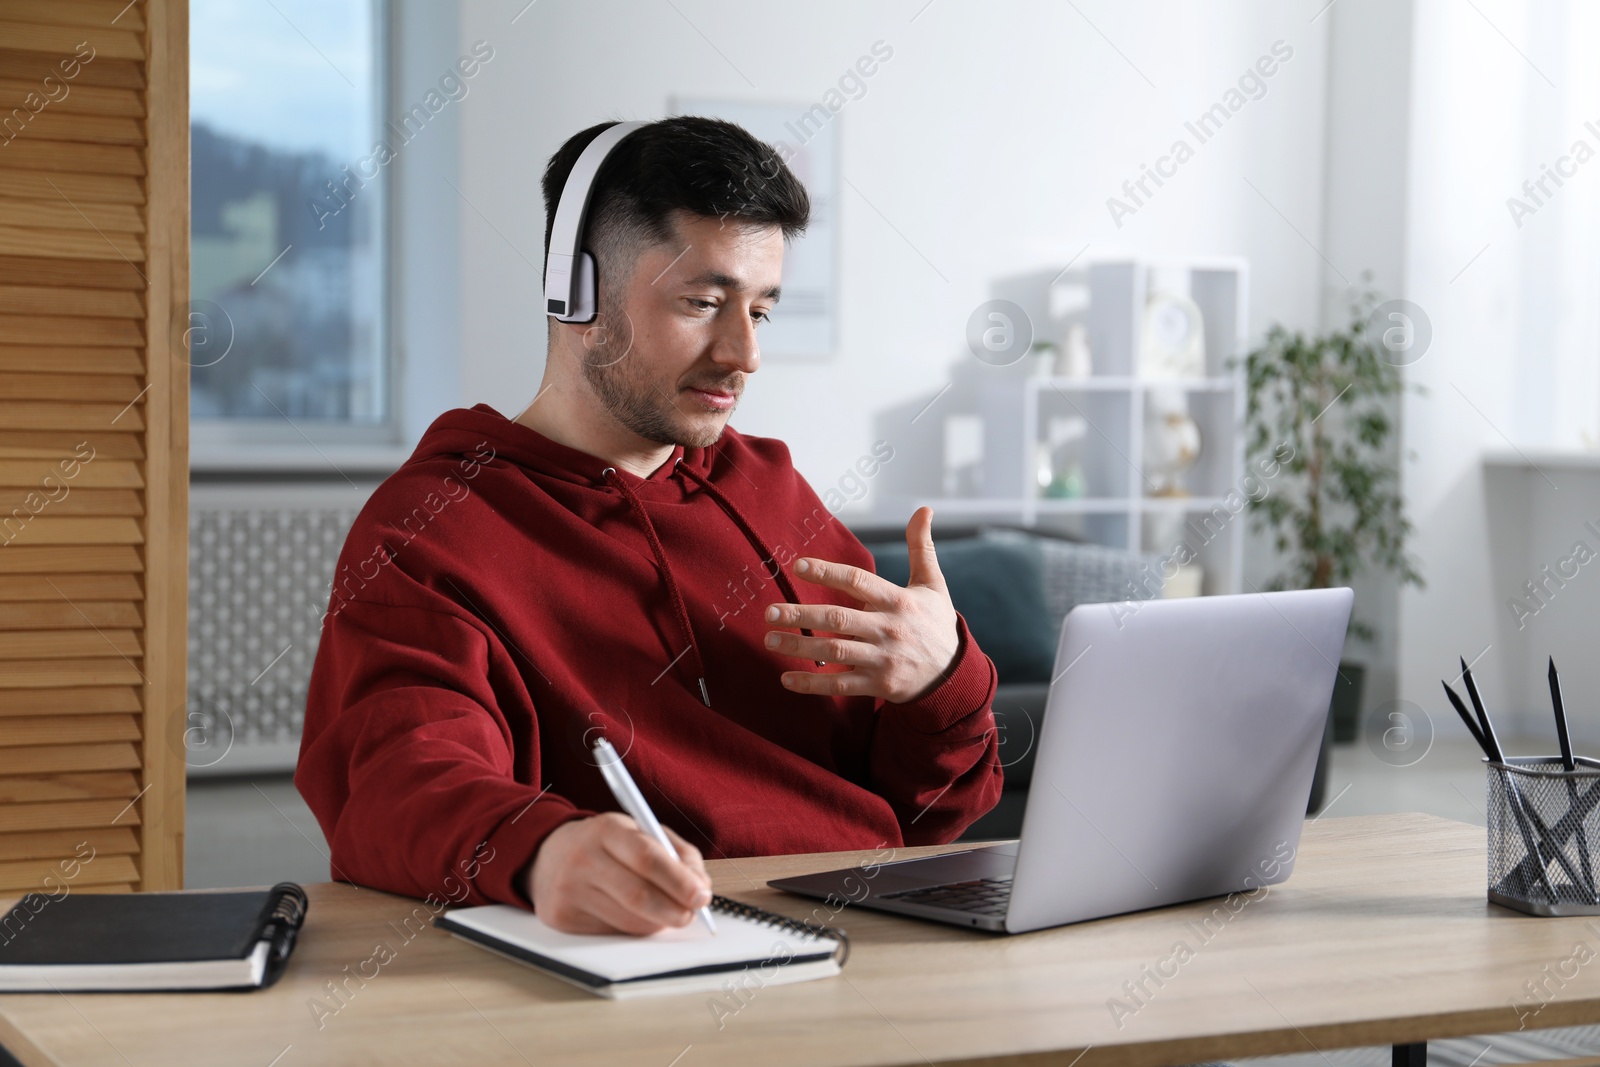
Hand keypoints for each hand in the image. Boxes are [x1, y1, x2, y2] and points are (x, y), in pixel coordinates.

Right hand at [525, 813, 711, 934]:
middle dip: (674, 910)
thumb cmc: (605, 844)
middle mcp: (584, 859)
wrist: (548, 856)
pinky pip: (613, 932)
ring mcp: (570, 890)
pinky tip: (634, 915)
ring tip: (666, 912)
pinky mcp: (562, 918)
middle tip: (692, 914)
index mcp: (606, 829)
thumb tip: (701, 888)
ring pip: (629, 920)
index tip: (701, 895)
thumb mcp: (638, 831)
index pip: (647, 858)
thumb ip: (676, 853)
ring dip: (657, 922)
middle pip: (638, 895)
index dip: (679, 880)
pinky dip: (634, 928)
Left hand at [763, 506, 959, 702]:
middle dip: (801, 614)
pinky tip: (787, 678)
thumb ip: (921, 547)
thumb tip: (924, 509)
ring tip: (770, 639)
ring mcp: (883, 660)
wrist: (954, 674)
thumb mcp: (933, 584)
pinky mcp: (879, 685)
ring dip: (800, 646)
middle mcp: (889, 629)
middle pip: (839, 619)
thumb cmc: (936, 623)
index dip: (828, 572)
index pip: (859, 581)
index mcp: (899, 601)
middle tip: (769, 611)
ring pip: (835, 652)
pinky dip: (813, 684)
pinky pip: (841, 685)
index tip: (798, 565)